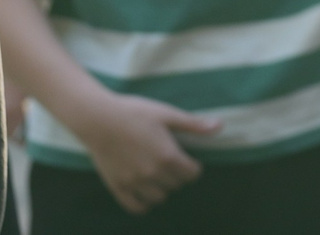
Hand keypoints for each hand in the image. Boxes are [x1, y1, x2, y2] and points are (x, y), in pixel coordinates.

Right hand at [73, 90, 219, 213]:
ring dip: (162, 189)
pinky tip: (145, 193)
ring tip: (159, 176)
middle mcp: (152, 173)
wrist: (98, 118)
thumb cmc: (134, 112)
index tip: (189, 161)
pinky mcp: (117, 187)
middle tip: (172, 164)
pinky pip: (135, 207)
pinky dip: (143, 204)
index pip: (192, 174)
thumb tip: (220, 126)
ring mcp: (134, 182)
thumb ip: (193, 124)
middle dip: (178, 176)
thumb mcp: (167, 114)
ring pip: (158, 198)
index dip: (193, 167)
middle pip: (176, 185)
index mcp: (168, 156)